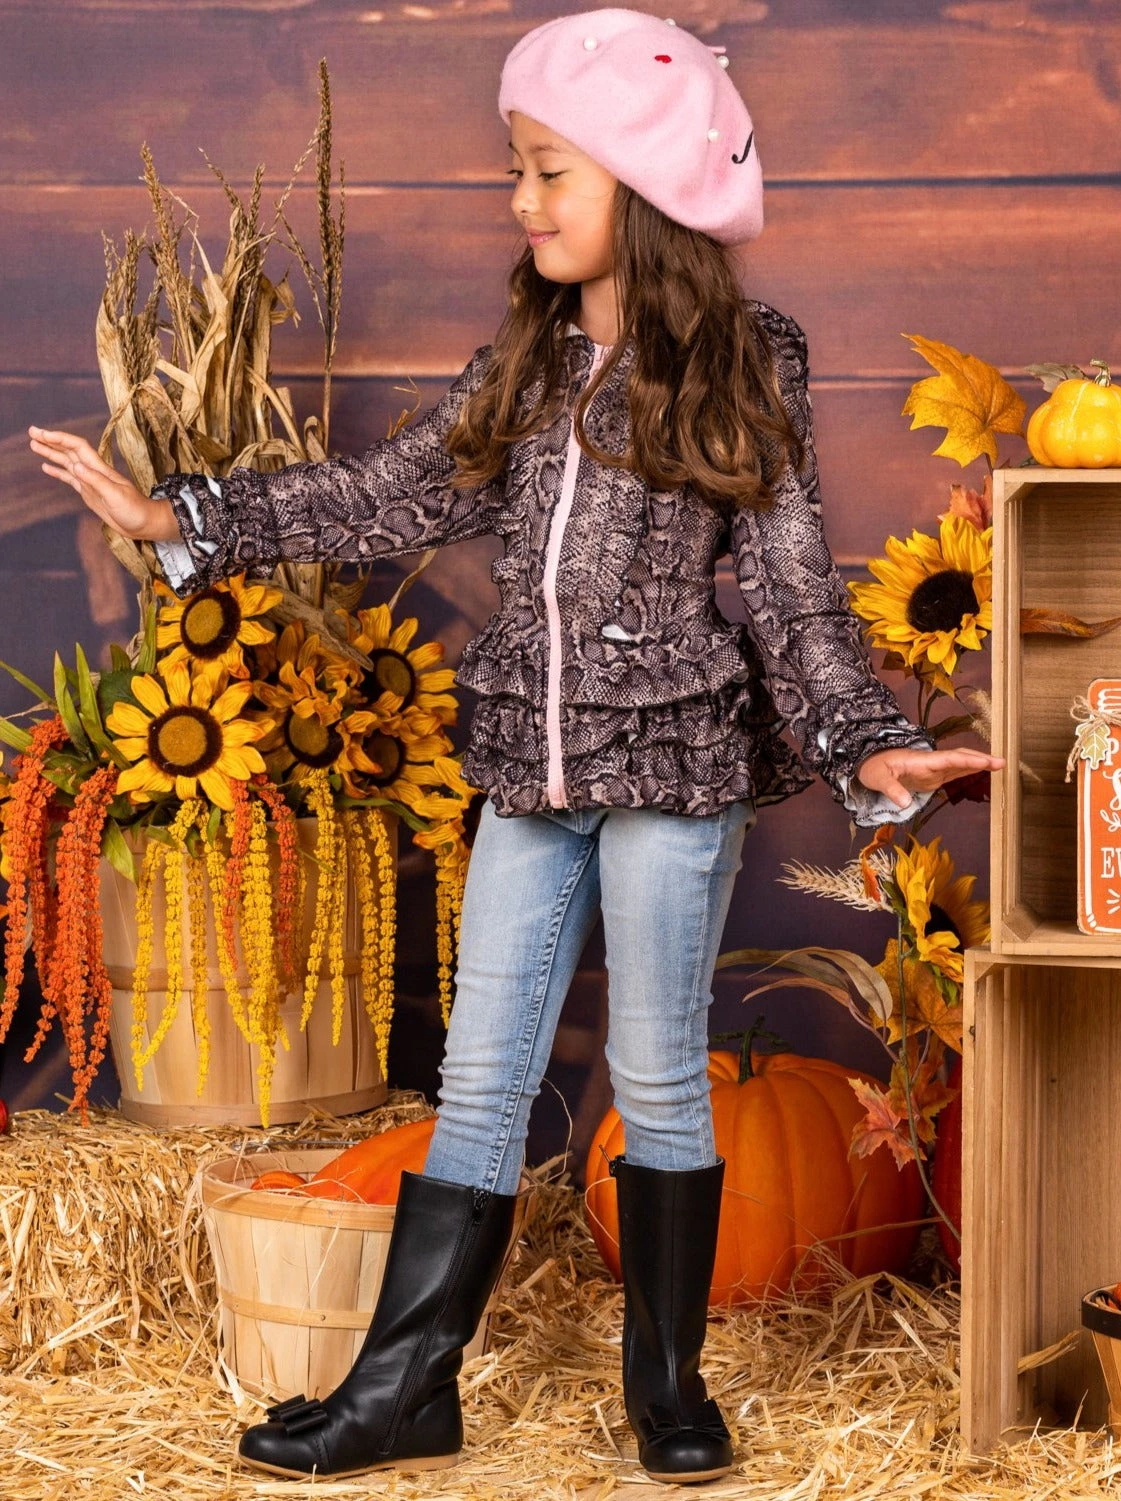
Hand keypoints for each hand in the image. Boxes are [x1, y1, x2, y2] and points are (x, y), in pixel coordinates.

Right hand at [27, 426, 180, 541]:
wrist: (145, 524)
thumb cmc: (135, 510)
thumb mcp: (115, 496)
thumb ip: (95, 481)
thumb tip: (76, 467)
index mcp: (99, 469)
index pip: (77, 447)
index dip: (59, 438)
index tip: (42, 434)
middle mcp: (93, 472)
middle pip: (69, 451)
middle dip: (51, 441)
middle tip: (32, 432)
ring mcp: (90, 482)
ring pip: (67, 463)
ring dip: (51, 453)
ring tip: (33, 445)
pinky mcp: (89, 493)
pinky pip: (70, 479)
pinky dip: (57, 472)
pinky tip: (46, 467)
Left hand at [854, 745, 1005, 810]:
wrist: (868, 764)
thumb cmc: (872, 768)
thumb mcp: (877, 778)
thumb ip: (891, 789)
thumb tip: (905, 803)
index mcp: (921, 761)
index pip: (949, 759)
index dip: (968, 761)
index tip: (986, 762)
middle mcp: (931, 763)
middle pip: (960, 758)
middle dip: (981, 759)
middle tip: (1003, 763)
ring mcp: (933, 769)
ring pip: (960, 763)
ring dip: (979, 764)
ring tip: (1001, 766)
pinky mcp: (932, 776)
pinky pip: (955, 772)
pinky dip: (970, 770)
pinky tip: (983, 772)